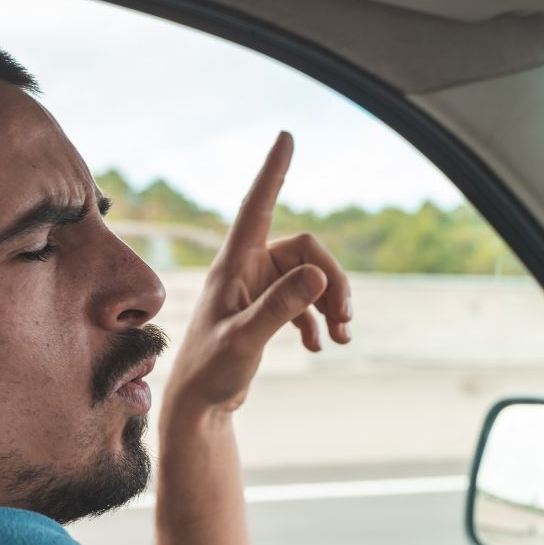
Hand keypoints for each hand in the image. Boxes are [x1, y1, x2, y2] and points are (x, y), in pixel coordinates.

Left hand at [162, 132, 351, 417]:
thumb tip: (320, 274)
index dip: (273, 172)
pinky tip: (318, 347)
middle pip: (307, 251)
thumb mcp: (245, 339)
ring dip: (332, 303)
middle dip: (333, 280)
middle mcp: (246, 269)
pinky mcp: (266, 310)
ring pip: (312, 277)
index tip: (286, 137)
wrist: (198, 407)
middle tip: (345, 318)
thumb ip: (280, 307)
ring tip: (342, 337)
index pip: (257, 206)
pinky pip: (306, 301)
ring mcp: (258, 289)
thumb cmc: (210, 371)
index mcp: (233, 265)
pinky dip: (317, 321)